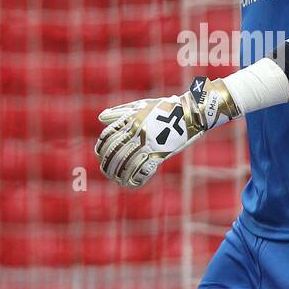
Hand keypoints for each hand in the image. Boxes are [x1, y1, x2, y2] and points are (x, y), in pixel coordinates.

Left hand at [94, 77, 238, 187]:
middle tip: (107, 171)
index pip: (107, 137)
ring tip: (117, 179)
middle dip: (108, 165)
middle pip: (114, 153)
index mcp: (130, 121)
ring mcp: (147, 144)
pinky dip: (135, 179)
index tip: (100, 155)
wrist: (188, 112)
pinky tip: (131, 183)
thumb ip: (120, 112)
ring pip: (126, 164)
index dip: (101, 149)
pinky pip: (143, 170)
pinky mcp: (160, 154)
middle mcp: (136, 133)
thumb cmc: (164, 108)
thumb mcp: (140, 105)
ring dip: (119, 174)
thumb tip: (101, 117)